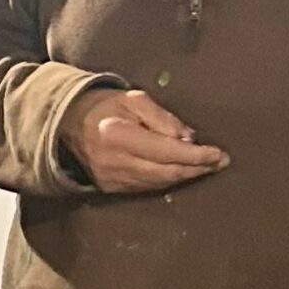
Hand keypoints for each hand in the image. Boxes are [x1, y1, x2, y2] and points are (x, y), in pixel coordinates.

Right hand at [62, 88, 227, 193]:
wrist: (68, 124)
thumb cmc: (105, 106)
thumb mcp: (134, 100)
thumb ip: (163, 118)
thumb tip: (189, 139)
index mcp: (120, 136)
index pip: (167, 152)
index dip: (196, 156)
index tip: (219, 155)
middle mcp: (116, 162)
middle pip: (167, 173)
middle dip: (197, 169)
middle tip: (219, 163)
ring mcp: (112, 179)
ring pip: (159, 183)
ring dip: (185, 176)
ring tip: (205, 167)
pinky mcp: (110, 188)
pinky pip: (147, 188)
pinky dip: (167, 180)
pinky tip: (181, 172)